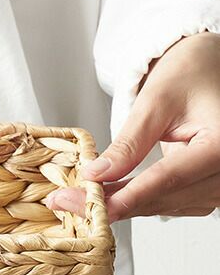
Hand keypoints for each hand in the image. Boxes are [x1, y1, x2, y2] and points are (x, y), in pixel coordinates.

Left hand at [46, 31, 219, 221]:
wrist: (207, 68)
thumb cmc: (190, 74)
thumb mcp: (155, 102)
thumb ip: (129, 143)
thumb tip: (97, 174)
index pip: (169, 178)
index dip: (127, 197)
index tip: (93, 206)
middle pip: (166, 197)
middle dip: (116, 203)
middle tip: (69, 202)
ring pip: (166, 205)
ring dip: (124, 205)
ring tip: (82, 199)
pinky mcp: (207, 187)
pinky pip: (170, 202)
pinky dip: (139, 200)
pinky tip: (109, 196)